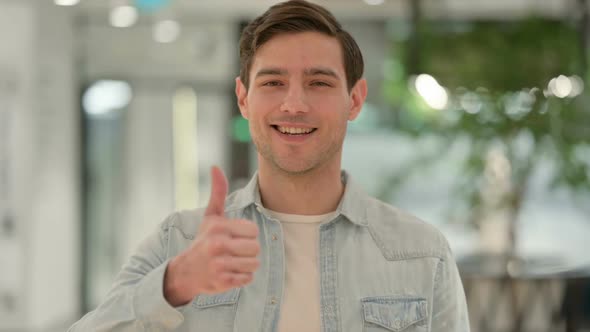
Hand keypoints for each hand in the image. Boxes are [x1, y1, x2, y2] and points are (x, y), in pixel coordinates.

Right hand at [164, 166, 259, 305]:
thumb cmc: (203, 241)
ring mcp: (219, 265)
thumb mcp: (210, 217)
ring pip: (254, 264)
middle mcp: (217, 245)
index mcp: (218, 227)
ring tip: (232, 262)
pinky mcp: (222, 282)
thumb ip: (217, 192)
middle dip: (248, 251)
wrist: (185, 272)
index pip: (253, 230)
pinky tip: (229, 274)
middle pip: (256, 248)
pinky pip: (247, 279)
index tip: (233, 237)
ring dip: (246, 265)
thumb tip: (215, 167)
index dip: (247, 235)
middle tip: (233, 252)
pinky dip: (242, 278)